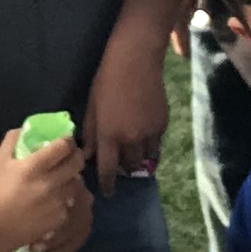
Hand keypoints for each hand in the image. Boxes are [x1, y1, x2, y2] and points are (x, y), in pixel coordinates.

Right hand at [0, 126, 90, 251]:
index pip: (63, 146)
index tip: (63, 141)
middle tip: (68, 157)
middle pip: (77, 162)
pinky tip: (53, 199)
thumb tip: (26, 128)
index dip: (66, 140)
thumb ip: (12, 140)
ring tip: (60, 179)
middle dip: (75, 156)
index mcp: (34, 166)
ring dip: (71, 177)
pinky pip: (70, 200)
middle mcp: (50, 182)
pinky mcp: (61, 217)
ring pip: (76, 182)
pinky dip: (65, 197)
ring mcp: (58, 201)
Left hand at [84, 47, 166, 194]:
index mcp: (109, 135)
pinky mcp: (163, 124)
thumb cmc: (106, 80)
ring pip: (146, 158)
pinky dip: (150, 143)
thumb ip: (91, 133)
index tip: (108, 192)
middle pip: (130, 167)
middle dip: (124, 168)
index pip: (107, 169)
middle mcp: (130, 138)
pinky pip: (157, 143)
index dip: (107, 184)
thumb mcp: (92, 106)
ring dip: (139, 157)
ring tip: (133, 149)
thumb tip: (87, 155)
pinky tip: (143, 131)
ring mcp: (149, 132)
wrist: (136, 60)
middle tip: (119, 162)